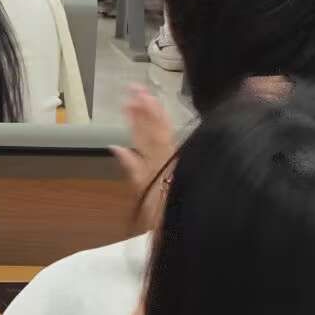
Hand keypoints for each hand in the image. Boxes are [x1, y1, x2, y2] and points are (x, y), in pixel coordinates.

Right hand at [111, 86, 177, 232]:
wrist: (197, 225)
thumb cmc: (165, 215)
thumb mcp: (145, 195)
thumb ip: (133, 169)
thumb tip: (116, 147)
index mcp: (157, 163)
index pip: (146, 133)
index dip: (138, 115)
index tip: (130, 99)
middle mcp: (167, 157)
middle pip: (155, 128)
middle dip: (145, 108)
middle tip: (135, 88)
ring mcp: (175, 159)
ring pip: (165, 132)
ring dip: (154, 113)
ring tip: (146, 96)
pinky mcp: (181, 164)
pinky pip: (171, 138)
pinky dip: (164, 126)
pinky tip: (159, 119)